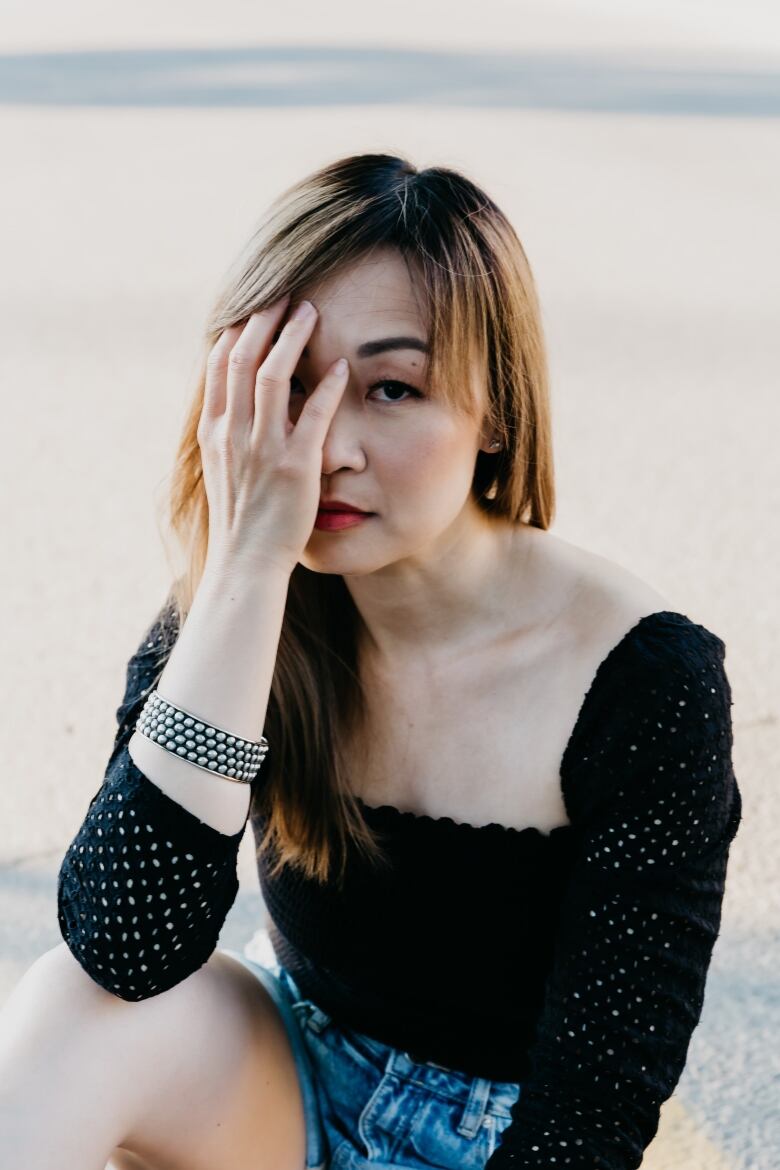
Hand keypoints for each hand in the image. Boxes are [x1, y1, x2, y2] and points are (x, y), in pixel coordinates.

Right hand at [197, 295, 349, 577]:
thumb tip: (238, 405)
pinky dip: (326, 386)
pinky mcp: (296, 466)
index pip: (218, 364)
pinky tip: (342, 368)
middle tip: (285, 293)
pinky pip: (312, 415)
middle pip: (242, 357)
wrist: (246, 564)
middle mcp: (233, 434)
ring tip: (311, 312)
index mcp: (214, 432)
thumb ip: (229, 434)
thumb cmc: (241, 521)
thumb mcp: (223, 470)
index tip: (254, 305)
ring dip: (292, 338)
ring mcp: (263, 449)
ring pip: (273, 376)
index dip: (236, 329)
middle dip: (263, 319)